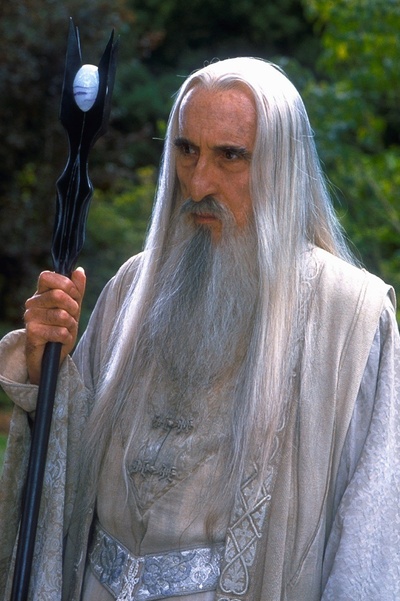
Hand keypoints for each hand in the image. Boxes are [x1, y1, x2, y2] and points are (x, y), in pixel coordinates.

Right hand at [24, 268, 85, 384]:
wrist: (51, 355)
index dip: (66, 284)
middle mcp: (32, 303)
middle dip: (73, 307)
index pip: (47, 276)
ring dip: (71, 325)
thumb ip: (76, 290)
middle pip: (58, 295)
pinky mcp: (32, 333)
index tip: (74, 295)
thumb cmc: (61, 328)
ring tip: (66, 329)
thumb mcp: (73, 307)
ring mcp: (30, 317)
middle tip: (73, 316)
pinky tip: (61, 340)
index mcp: (41, 293)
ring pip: (61, 315)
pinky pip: (60, 332)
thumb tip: (79, 270)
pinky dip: (67, 337)